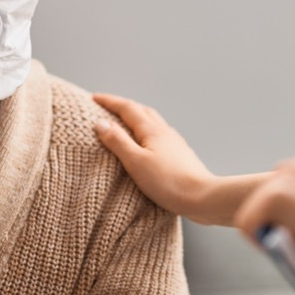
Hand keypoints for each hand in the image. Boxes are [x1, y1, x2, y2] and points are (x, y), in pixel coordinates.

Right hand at [92, 93, 219, 222]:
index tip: (94, 98)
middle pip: (141, 110)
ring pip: (152, 121)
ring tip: (123, 122)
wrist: (201, 197)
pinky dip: (146, 131)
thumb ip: (117, 141)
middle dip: (122, 106)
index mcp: (152, 130)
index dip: (109, 101)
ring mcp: (174, 142)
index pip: (127, 108)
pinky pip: (158, 134)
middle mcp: (164, 131)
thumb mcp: (135, 162)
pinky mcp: (179, 154)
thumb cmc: (167, 182)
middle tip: (106, 106)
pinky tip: (146, 142)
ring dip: (136, 117)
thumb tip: (100, 123)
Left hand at [234, 156, 294, 269]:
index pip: (274, 190)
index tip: (292, 233)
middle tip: (286, 246)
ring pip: (251, 214)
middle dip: (267, 225)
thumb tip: (280, 232)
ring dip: (263, 233)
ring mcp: (279, 181)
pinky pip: (247, 224)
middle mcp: (290, 169)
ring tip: (287, 249)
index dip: (278, 216)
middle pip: (258, 203)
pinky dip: (258, 241)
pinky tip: (281, 248)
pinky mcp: (272, 197)